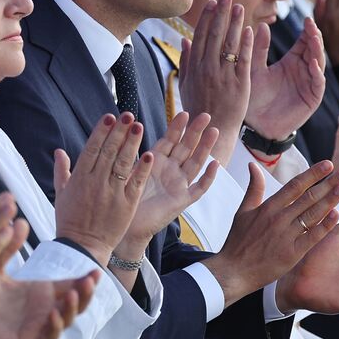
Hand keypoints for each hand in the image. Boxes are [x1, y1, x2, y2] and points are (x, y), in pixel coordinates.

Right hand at [53, 112, 153, 264]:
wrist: (82, 248)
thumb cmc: (70, 221)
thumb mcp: (60, 194)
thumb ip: (62, 171)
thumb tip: (59, 151)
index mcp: (80, 178)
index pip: (92, 149)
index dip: (101, 132)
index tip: (109, 117)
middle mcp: (96, 182)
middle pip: (109, 151)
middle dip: (119, 131)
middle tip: (128, 115)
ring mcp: (112, 193)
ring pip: (123, 163)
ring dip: (131, 144)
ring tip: (138, 126)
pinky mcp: (126, 205)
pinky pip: (135, 183)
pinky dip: (142, 169)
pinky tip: (149, 155)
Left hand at [124, 111, 220, 249]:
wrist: (125, 225)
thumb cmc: (123, 198)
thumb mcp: (127, 170)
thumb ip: (131, 152)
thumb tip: (129, 128)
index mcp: (156, 162)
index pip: (169, 140)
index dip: (177, 127)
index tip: (183, 113)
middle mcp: (170, 171)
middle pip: (186, 147)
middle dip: (195, 131)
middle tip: (205, 115)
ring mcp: (178, 185)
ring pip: (195, 163)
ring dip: (205, 148)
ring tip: (214, 131)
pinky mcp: (182, 201)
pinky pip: (199, 188)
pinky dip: (208, 177)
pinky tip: (215, 164)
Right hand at [178, 0, 252, 161]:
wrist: (212, 130)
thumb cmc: (198, 108)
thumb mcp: (185, 85)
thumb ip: (185, 61)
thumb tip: (184, 39)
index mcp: (194, 67)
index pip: (200, 36)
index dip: (206, 17)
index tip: (212, 2)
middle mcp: (208, 69)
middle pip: (214, 34)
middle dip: (221, 13)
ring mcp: (224, 75)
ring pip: (229, 43)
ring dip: (234, 22)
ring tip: (239, 5)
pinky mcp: (240, 84)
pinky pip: (243, 59)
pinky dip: (246, 42)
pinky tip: (249, 28)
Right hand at [205, 160, 338, 303]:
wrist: (234, 271)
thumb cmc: (238, 241)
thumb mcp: (243, 211)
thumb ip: (254, 188)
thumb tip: (254, 165)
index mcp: (269, 207)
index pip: (295, 185)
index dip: (313, 174)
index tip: (328, 164)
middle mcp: (279, 218)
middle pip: (308, 197)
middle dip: (328, 184)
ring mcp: (287, 235)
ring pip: (313, 214)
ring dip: (330, 200)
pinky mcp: (292, 253)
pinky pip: (312, 237)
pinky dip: (324, 226)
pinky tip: (336, 215)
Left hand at [246, 18, 325, 142]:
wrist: (255, 125)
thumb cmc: (254, 98)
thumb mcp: (255, 70)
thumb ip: (259, 49)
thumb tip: (261, 25)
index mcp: (291, 61)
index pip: (304, 41)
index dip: (307, 30)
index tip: (307, 18)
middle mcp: (303, 71)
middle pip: (314, 49)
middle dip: (315, 37)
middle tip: (311, 25)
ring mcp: (309, 84)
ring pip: (319, 63)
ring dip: (318, 51)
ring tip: (314, 38)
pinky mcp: (312, 99)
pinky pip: (318, 83)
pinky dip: (316, 73)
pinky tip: (311, 63)